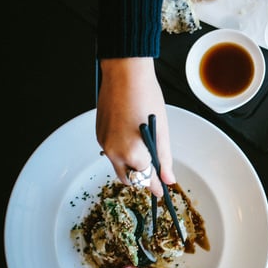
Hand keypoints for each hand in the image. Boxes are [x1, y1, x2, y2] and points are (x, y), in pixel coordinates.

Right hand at [95, 57, 174, 196]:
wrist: (124, 74)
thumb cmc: (147, 98)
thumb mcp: (162, 131)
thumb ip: (164, 159)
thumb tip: (168, 179)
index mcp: (131, 153)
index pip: (145, 180)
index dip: (155, 187)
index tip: (161, 192)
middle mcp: (113, 152)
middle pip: (128, 178)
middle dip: (141, 178)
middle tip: (155, 170)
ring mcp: (103, 143)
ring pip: (118, 165)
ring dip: (131, 165)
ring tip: (145, 149)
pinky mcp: (98, 134)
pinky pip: (111, 151)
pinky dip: (122, 152)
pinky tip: (132, 137)